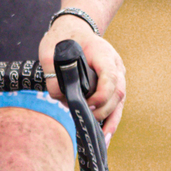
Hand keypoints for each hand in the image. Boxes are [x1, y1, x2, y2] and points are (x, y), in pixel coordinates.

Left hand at [40, 14, 125, 132]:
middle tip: (86, 120)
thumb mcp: (50, 50)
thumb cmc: (62, 39)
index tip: (87, 104)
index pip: (109, 76)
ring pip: (120, 102)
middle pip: (117, 93)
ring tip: (102, 141)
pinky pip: (115, 105)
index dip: (101, 94)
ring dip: (111, 122)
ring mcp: (117, 75)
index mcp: (102, 53)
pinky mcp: (113, 84)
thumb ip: (53, 73)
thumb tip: (60, 97)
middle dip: (103, 111)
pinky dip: (111, 121)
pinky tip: (105, 136)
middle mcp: (115, 64)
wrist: (74, 29)